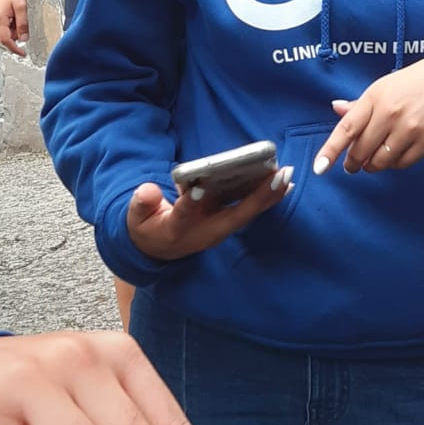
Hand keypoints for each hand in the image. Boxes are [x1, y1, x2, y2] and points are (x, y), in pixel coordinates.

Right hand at [0, 0, 29, 55]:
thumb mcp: (21, 7)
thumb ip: (23, 24)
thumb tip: (24, 38)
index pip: (6, 41)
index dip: (15, 49)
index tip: (22, 54)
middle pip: (6, 36)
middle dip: (16, 32)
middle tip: (22, 19)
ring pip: (5, 30)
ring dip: (13, 26)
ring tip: (16, 11)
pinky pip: (2, 24)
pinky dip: (10, 22)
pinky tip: (12, 11)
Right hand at [127, 167, 292, 261]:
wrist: (159, 248)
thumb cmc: (148, 227)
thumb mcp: (137, 218)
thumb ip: (141, 205)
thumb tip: (147, 191)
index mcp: (177, 229)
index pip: (184, 215)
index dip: (191, 203)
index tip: (198, 188)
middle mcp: (205, 231)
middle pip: (233, 216)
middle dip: (256, 198)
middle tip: (278, 178)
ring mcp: (218, 227)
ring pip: (246, 212)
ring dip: (267, 196)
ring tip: (287, 176)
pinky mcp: (225, 220)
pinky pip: (249, 209)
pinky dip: (265, 197)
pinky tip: (282, 183)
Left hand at [312, 50, 423, 175]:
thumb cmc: (417, 81)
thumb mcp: (385, 86)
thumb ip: (360, 104)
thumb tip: (336, 109)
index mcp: (375, 97)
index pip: (346, 129)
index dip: (330, 151)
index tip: (319, 168)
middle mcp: (390, 114)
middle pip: (362, 150)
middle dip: (353, 162)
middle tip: (353, 164)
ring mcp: (410, 128)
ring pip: (381, 161)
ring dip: (373, 165)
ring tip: (373, 160)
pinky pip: (403, 163)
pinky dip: (394, 164)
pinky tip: (394, 156)